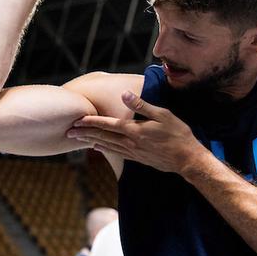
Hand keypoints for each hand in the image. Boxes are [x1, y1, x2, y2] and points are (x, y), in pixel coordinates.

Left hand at [65, 90, 206, 174]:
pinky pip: (116, 153)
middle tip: (68, 131)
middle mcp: (130, 143)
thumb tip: (124, 94)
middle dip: (84, 133)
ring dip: (90, 141)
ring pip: (107, 145)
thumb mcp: (163, 115)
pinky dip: (104, 149)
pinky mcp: (138, 159)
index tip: (76, 119)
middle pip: (102, 136)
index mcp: (134, 131)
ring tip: (77, 139)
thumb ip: (141, 105)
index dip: (90, 121)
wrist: (188, 160)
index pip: (107, 125)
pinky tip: (98, 148)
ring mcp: (134, 152)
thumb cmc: (178, 135)